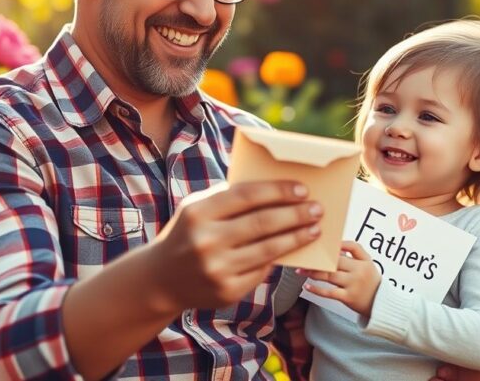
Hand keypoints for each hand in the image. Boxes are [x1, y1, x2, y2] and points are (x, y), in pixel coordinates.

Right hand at [148, 180, 321, 313]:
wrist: (161, 279)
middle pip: (263, 223)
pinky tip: (293, 248)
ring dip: (297, 237)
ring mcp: (217, 269)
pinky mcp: (227, 291)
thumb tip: (277, 188)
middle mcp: (206, 241)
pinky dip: (279, 257)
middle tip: (317, 209)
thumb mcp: (197, 208)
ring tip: (314, 229)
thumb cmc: (187, 233)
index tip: (303, 189)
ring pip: (269, 249)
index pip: (247, 196)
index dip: (279, 191)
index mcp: (198, 213)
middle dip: (296, 214)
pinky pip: (262, 270)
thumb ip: (229, 197)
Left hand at [297, 241, 380, 316]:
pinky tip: (307, 286)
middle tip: (304, 257)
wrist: (381, 306)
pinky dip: (317, 289)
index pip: (353, 247)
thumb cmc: (371, 283)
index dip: (340, 243)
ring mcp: (353, 285)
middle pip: (336, 261)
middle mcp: (359, 271)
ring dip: (313, 273)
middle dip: (319, 259)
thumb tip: (336, 247)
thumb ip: (356, 255)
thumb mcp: (369, 266)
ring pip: (329, 275)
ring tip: (301, 270)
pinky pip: (329, 292)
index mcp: (365, 262)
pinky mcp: (348, 298)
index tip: (324, 243)